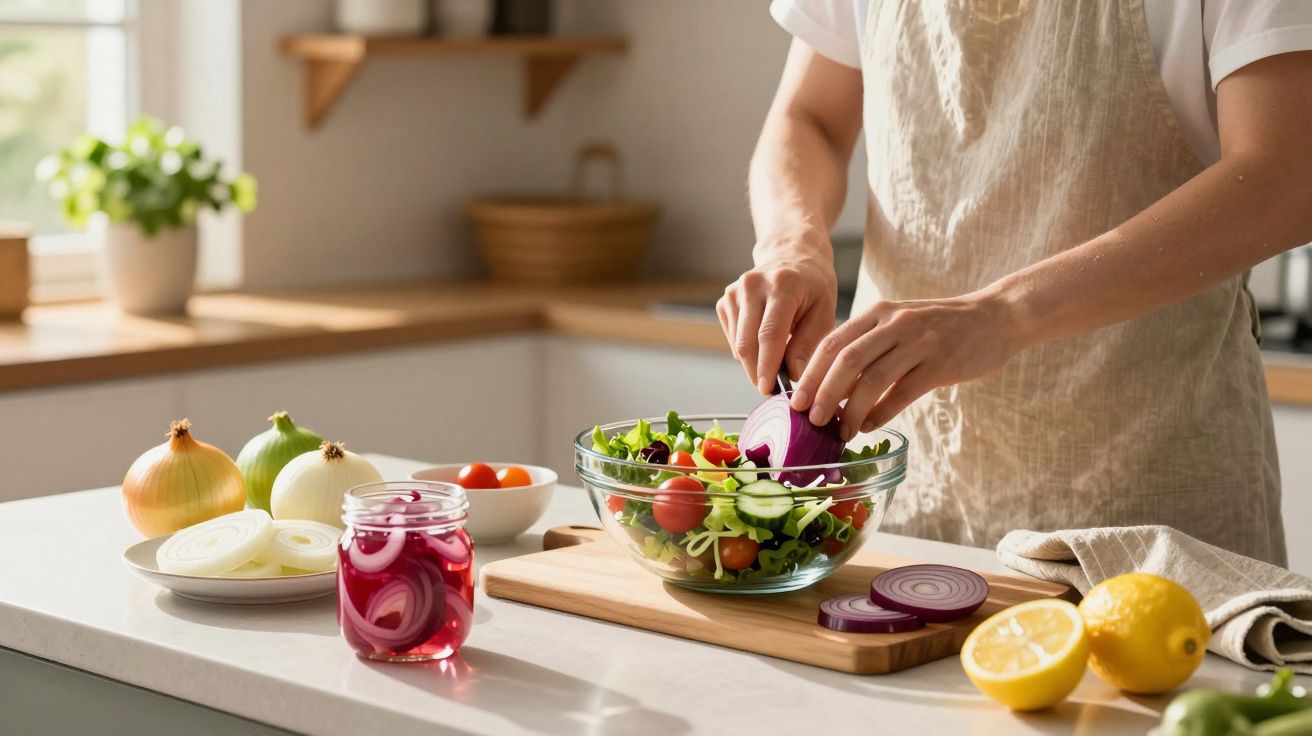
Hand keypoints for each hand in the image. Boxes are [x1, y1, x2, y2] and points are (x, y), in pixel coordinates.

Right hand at [717, 244, 837, 394]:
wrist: (793, 254)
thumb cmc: (813, 285)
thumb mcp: (824, 311)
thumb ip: (808, 344)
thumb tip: (792, 376)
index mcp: (783, 284)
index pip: (769, 333)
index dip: (767, 365)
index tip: (768, 390)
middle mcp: (753, 284)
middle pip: (747, 342)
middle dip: (758, 372)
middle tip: (773, 389)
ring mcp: (735, 291)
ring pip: (737, 344)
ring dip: (753, 363)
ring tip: (774, 366)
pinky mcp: (726, 299)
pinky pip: (732, 338)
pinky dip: (747, 350)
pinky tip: (764, 345)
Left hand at [790, 290, 1020, 439]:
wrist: (994, 317)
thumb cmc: (939, 327)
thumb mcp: (898, 324)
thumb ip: (867, 347)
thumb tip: (831, 387)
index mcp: (877, 314)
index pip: (832, 343)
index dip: (810, 374)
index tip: (795, 401)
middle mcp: (894, 324)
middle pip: (846, 361)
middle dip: (824, 394)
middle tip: (813, 420)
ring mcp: (919, 342)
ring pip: (873, 379)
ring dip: (852, 410)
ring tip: (842, 431)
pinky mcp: (941, 363)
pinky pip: (903, 393)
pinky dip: (882, 413)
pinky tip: (870, 426)